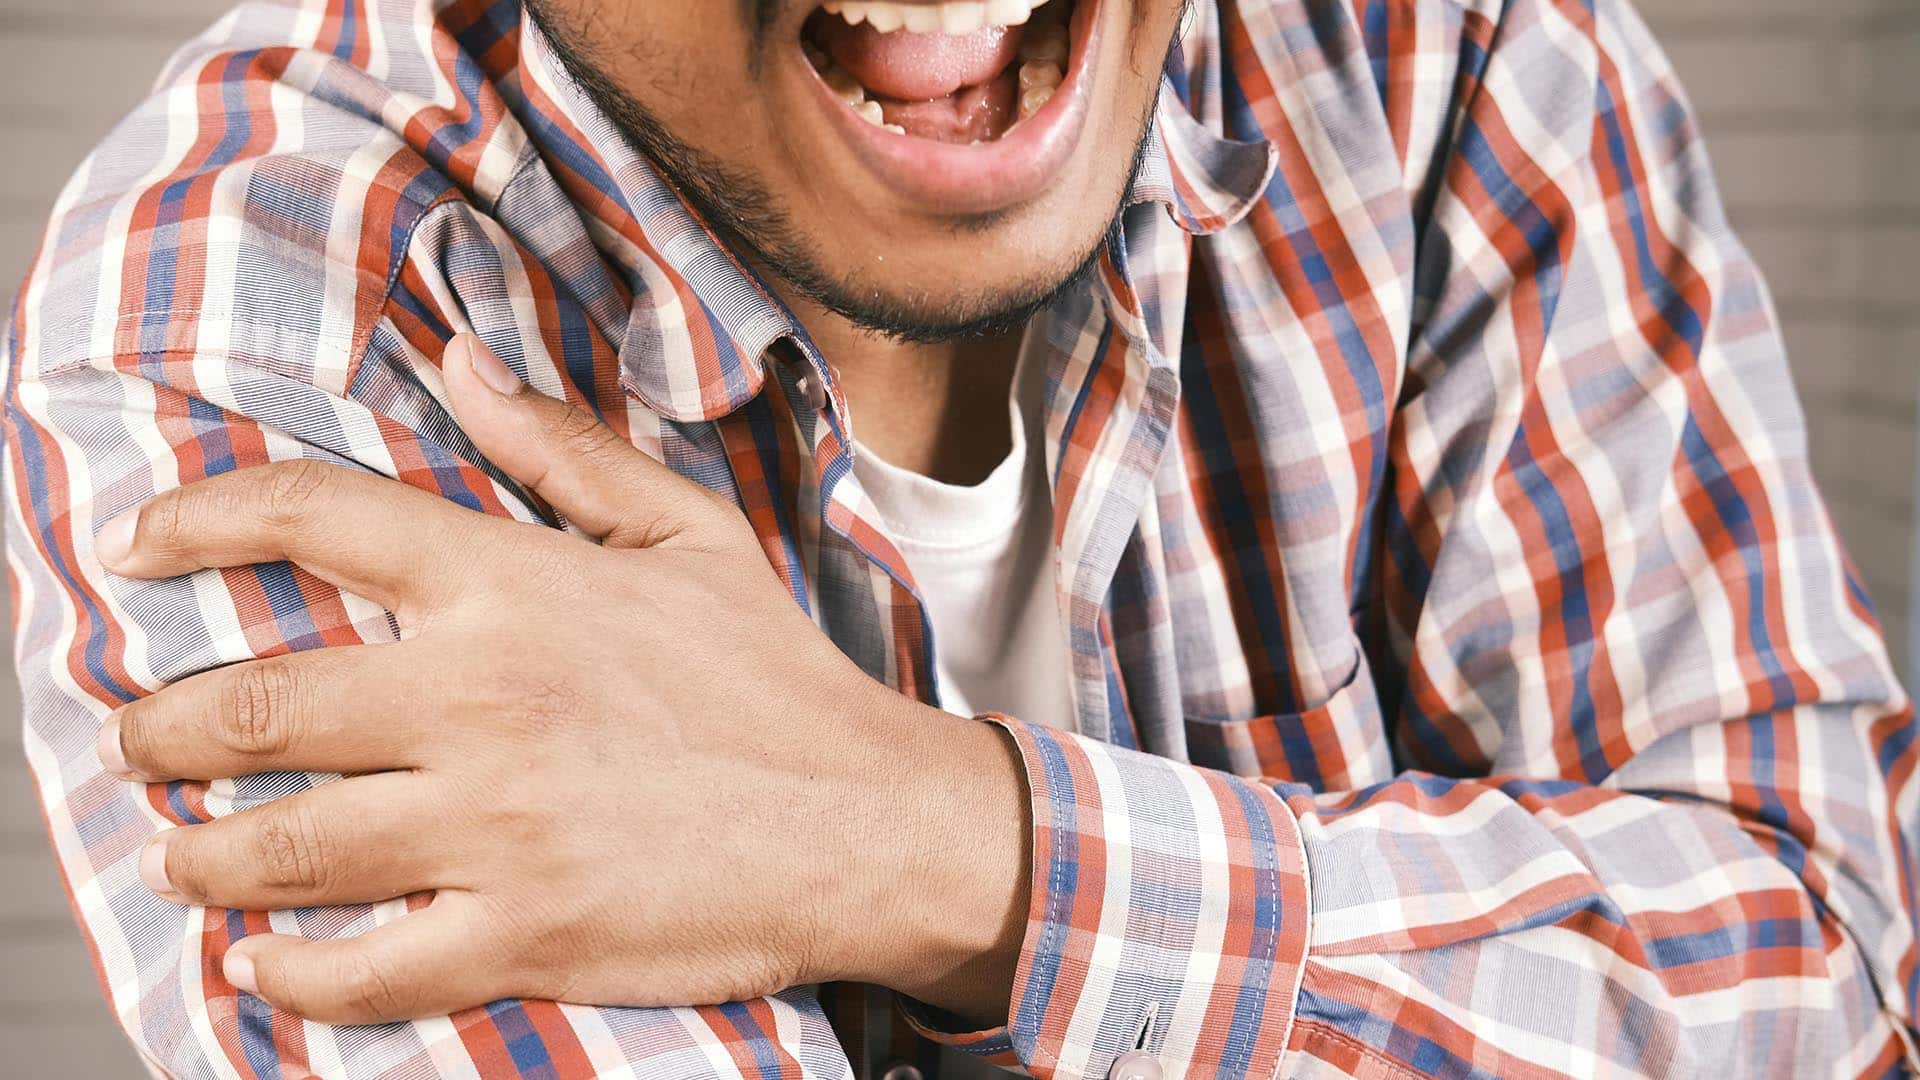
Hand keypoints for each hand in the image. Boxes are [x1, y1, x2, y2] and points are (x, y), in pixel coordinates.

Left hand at [94, 334, 1029, 1025]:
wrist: (873, 823)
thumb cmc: (778, 680)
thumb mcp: (688, 534)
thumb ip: (561, 448)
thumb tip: (462, 359)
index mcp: (520, 586)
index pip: (316, 516)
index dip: (199, 516)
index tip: (138, 543)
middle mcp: (486, 697)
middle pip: (255, 704)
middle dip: (162, 727)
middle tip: (139, 739)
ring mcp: (498, 825)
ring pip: (280, 842)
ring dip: (201, 851)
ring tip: (181, 850)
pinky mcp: (523, 933)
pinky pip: (358, 967)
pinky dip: (287, 971)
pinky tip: (264, 962)